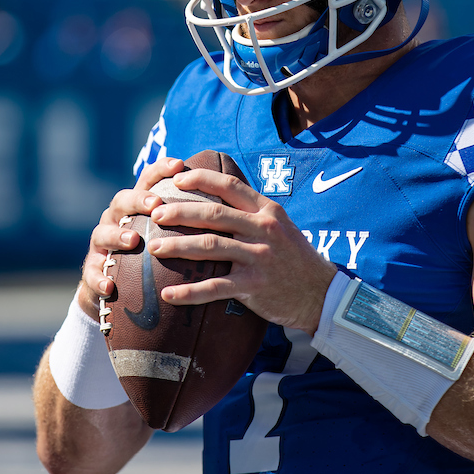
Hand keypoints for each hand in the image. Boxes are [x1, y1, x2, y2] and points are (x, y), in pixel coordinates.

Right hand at [77, 157, 185, 317]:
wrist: (119, 290)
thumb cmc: (153, 256)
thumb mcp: (170, 235)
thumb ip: (192, 221)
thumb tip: (233, 205)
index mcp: (138, 207)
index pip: (148, 180)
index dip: (161, 169)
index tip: (179, 165)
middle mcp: (117, 219)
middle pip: (122, 200)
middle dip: (139, 199)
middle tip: (156, 204)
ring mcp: (101, 244)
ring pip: (102, 232)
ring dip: (117, 234)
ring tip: (133, 240)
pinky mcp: (93, 271)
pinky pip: (92, 274)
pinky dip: (98, 279)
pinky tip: (110, 287)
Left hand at [147, 168, 337, 333]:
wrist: (321, 293)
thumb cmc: (294, 258)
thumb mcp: (280, 226)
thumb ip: (252, 212)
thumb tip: (218, 196)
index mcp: (267, 211)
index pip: (230, 186)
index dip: (201, 179)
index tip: (176, 180)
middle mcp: (263, 229)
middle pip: (213, 214)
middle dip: (179, 212)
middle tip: (155, 214)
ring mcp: (259, 257)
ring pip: (210, 247)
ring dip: (177, 246)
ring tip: (153, 248)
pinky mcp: (255, 285)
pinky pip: (215, 288)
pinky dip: (188, 292)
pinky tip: (168, 294)